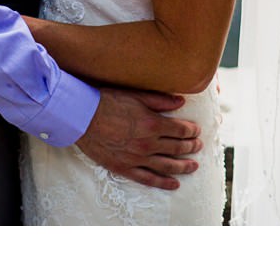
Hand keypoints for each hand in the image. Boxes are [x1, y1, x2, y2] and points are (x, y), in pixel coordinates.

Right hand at [74, 87, 203, 189]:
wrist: (81, 117)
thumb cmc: (106, 102)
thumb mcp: (135, 95)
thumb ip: (160, 100)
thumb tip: (181, 101)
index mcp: (152, 124)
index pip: (181, 130)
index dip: (192, 130)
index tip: (196, 130)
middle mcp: (148, 144)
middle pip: (178, 148)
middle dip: (191, 147)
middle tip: (198, 146)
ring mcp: (137, 158)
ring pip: (168, 166)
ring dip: (184, 166)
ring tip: (193, 166)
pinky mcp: (125, 168)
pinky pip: (149, 179)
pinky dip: (164, 183)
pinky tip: (174, 184)